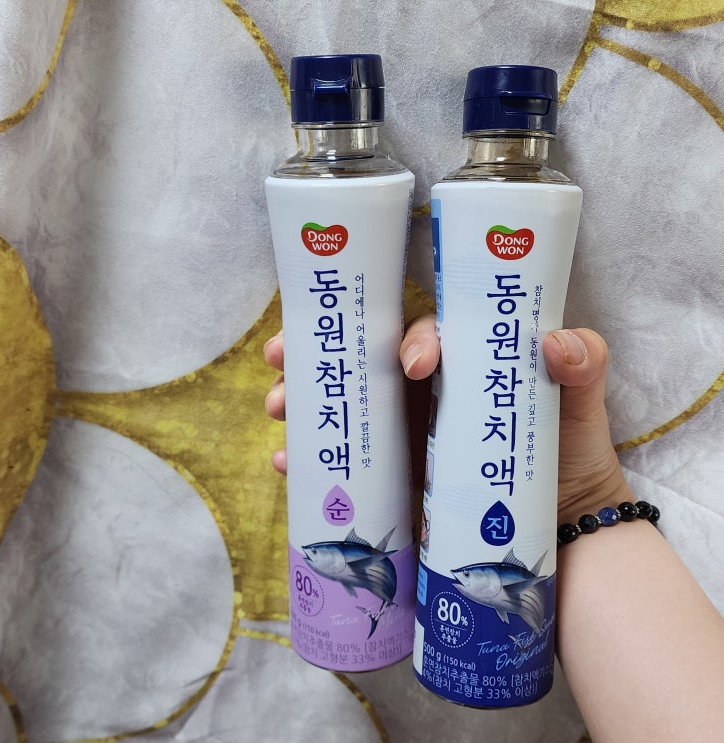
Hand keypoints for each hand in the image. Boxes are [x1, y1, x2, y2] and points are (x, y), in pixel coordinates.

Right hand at [264, 315, 631, 524]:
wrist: (558, 524)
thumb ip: (584, 364)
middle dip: (317, 352)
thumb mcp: (580, 401)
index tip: (411, 363)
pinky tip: (286, 463)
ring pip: (341, 403)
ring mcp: (402, 430)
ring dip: (300, 399)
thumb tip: (555, 342)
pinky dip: (310, 457)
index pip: (422, 334)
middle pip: (360, 360)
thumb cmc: (569, 450)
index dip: (408, 337)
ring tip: (275, 408)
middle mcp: (422, 389)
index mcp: (459, 361)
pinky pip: (342, 456)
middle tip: (281, 357)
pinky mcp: (390, 471)